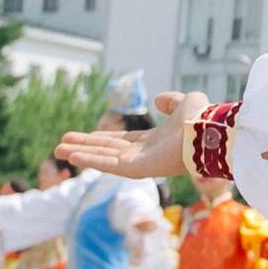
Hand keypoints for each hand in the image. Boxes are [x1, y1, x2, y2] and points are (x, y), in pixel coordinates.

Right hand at [57, 90, 204, 179]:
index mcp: (155, 141)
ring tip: (59, 150)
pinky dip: (90, 160)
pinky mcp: (137, 169)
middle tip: (61, 145)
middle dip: (85, 147)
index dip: (102, 139)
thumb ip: (171, 101)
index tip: (84, 137)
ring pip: (104, 158)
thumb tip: (157, 99)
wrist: (208, 133)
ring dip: (81, 153)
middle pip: (108, 150)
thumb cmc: (201, 119)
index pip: (122, 142)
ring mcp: (139, 163)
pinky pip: (108, 165)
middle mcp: (144, 154)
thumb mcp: (185, 103)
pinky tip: (72, 156)